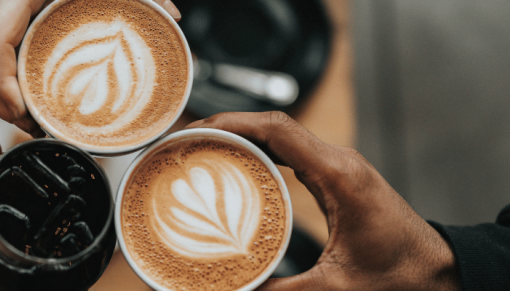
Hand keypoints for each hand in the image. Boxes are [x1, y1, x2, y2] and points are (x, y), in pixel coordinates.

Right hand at [0, 0, 180, 136]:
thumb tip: (173, 15)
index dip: (3, 84)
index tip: (23, 111)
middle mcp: (1, 6)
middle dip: (2, 103)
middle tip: (33, 128)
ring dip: (1, 98)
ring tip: (32, 123)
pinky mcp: (4, 23)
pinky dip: (5, 84)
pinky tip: (28, 101)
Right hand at [187, 112, 459, 290]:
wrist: (440, 273)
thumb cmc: (402, 276)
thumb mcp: (334, 289)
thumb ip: (278, 290)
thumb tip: (234, 289)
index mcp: (338, 175)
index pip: (277, 129)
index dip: (232, 123)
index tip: (197, 130)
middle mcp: (339, 161)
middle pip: (273, 125)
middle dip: (228, 127)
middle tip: (189, 143)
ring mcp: (339, 166)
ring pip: (282, 135)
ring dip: (243, 136)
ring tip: (204, 150)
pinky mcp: (337, 177)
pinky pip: (291, 152)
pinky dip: (261, 152)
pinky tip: (239, 167)